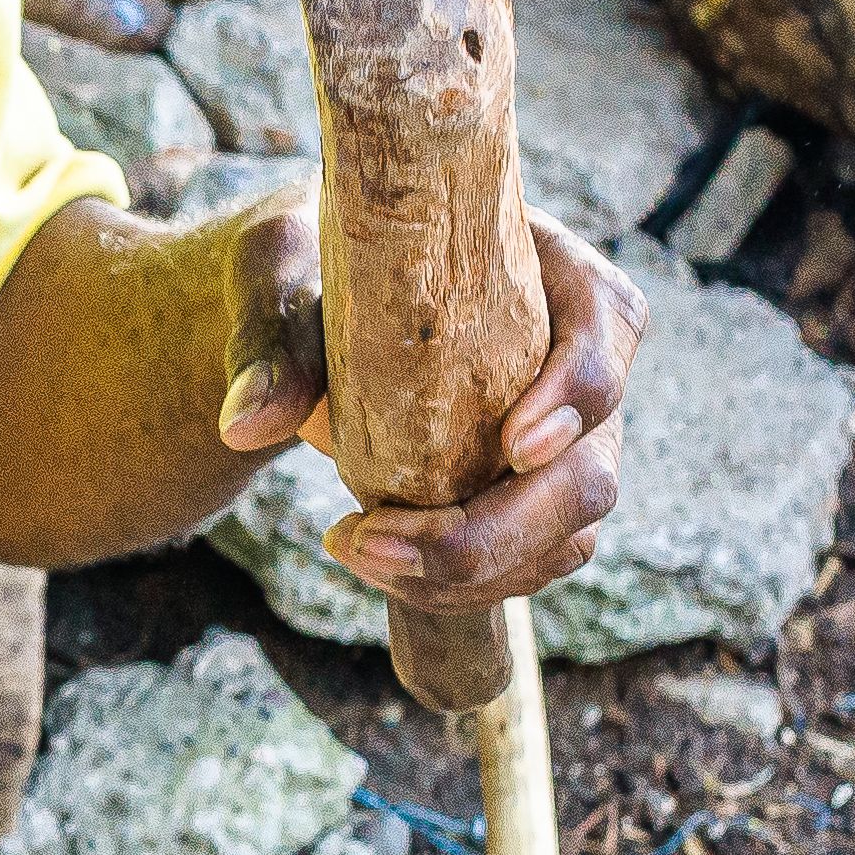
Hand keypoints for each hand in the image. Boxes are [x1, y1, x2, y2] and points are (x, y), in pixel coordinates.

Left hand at [209, 199, 649, 612]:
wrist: (308, 314)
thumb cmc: (313, 267)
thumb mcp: (280, 271)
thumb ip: (269, 340)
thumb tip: (245, 424)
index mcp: (554, 274)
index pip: (608, 329)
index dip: (576, 395)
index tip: (511, 446)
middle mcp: (580, 367)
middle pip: (589, 473)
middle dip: (493, 530)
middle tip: (375, 538)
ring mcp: (568, 446)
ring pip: (563, 539)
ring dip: (466, 572)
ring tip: (354, 548)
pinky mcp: (531, 502)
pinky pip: (525, 567)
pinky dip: (453, 587)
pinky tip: (374, 560)